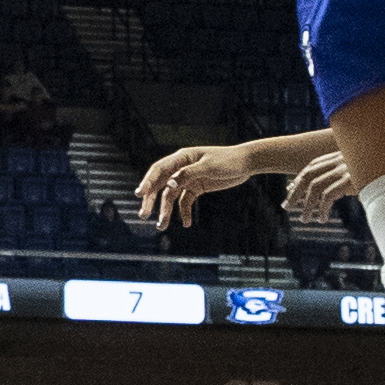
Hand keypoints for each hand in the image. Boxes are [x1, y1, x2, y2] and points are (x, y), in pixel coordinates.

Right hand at [137, 143, 253, 229]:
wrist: (246, 163)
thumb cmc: (228, 161)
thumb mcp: (209, 167)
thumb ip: (188, 174)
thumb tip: (169, 184)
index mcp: (181, 158)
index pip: (159, 170)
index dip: (147, 182)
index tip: (138, 194)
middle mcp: (181, 168)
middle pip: (161, 185)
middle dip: (151, 200)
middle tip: (143, 215)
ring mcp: (188, 179)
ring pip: (171, 196)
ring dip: (166, 211)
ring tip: (161, 227)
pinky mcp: (196, 187)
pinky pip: (185, 201)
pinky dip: (184, 212)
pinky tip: (186, 224)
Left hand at [284, 150, 354, 221]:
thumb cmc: (373, 177)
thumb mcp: (356, 173)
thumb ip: (339, 177)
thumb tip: (318, 193)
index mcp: (338, 157)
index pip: (312, 166)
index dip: (299, 179)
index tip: (290, 192)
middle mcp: (338, 160)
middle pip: (308, 175)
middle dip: (295, 192)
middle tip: (287, 206)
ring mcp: (344, 169)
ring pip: (315, 187)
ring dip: (307, 205)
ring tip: (305, 219)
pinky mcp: (350, 181)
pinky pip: (328, 195)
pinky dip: (322, 209)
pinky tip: (322, 219)